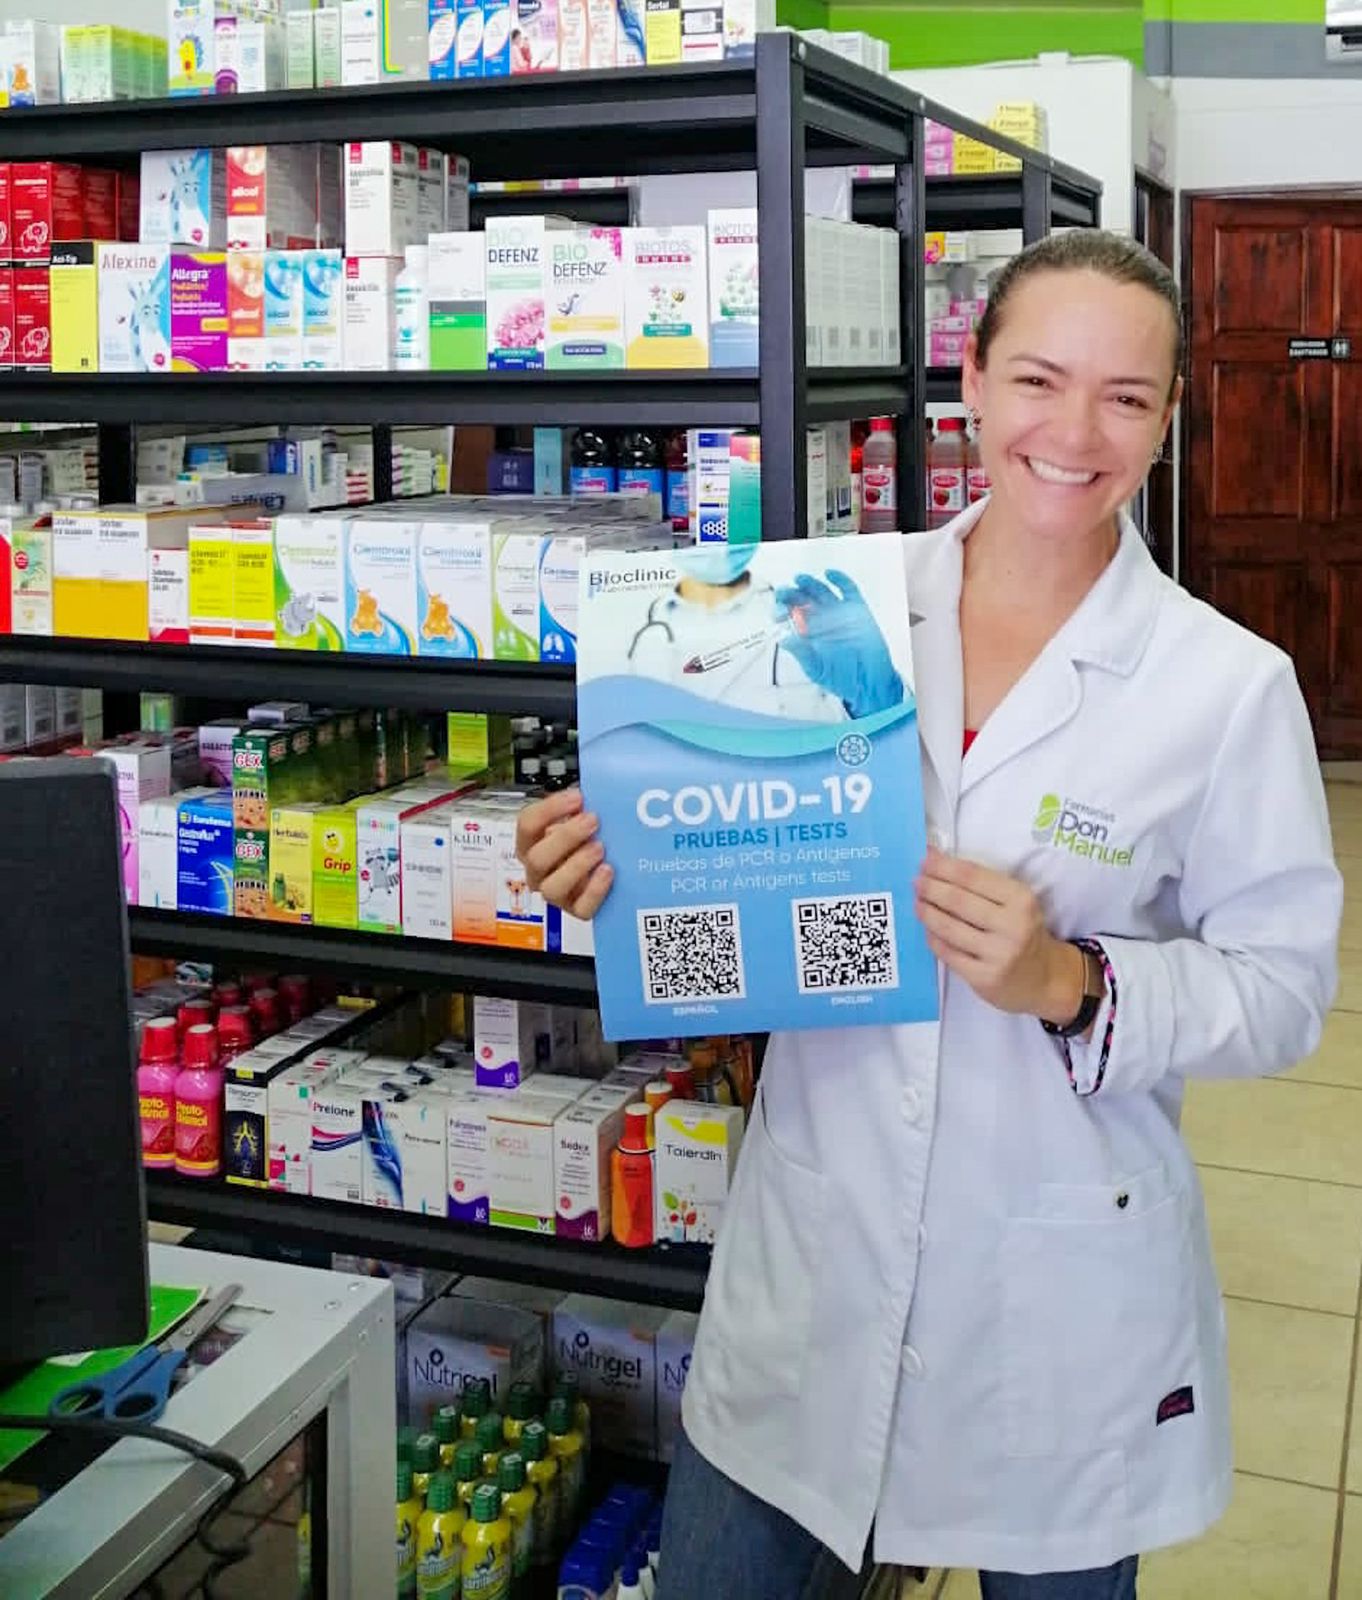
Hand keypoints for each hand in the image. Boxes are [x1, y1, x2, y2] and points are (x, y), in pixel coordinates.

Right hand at [515, 787, 613, 920]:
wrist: (610, 869)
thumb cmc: (588, 837)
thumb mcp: (581, 817)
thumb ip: (580, 807)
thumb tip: (592, 791)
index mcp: (532, 843)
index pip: (527, 824)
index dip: (550, 809)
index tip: (577, 797)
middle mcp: (538, 870)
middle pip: (537, 858)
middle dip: (566, 837)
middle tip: (592, 820)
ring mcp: (556, 892)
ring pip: (552, 888)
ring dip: (576, 865)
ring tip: (599, 848)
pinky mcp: (577, 909)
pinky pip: (581, 908)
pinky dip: (594, 889)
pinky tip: (607, 871)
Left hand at [772, 568, 903, 718]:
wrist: (869, 682)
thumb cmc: (841, 678)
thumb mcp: (816, 668)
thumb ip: (801, 653)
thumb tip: (784, 639)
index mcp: (807, 632)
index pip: (789, 615)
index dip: (781, 609)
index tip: (778, 612)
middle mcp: (821, 619)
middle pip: (802, 599)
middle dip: (791, 594)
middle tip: (783, 592)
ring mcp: (839, 612)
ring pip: (821, 591)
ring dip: (809, 583)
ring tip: (799, 579)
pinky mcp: (857, 609)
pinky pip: (848, 589)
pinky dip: (840, 579)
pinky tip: (829, 573)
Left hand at [914, 848, 1083, 1021]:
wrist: (1045, 979)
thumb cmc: (1023, 932)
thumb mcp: (1015, 903)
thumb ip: (981, 883)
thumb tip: (934, 858)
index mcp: (1021, 899)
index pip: (973, 876)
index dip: (943, 866)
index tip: (924, 860)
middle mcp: (1012, 926)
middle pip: (958, 900)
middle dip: (931, 888)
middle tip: (915, 881)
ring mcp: (998, 954)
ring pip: (949, 927)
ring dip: (927, 912)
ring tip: (917, 903)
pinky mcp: (984, 977)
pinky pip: (948, 953)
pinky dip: (933, 938)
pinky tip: (927, 929)